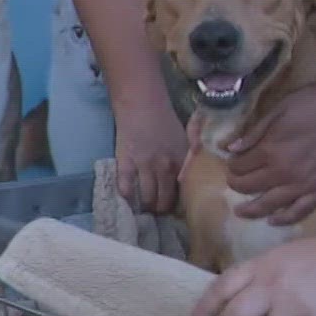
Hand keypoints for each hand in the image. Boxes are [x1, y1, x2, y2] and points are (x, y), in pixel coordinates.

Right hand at [113, 98, 187, 213]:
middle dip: (162, 209)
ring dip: (147, 205)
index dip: (179, 203)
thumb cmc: (164, 118)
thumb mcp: (184, 137)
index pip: (182, 191)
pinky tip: (128, 198)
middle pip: (164, 199)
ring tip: (145, 208)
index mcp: (181, 161)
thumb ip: (189, 156)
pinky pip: (126, 186)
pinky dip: (127, 195)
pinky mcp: (125, 163)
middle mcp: (164, 167)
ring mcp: (143, 166)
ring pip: (147, 197)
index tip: (176, 208)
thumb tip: (189, 176)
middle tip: (159, 212)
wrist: (140, 104)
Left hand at [224, 74, 315, 223]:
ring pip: (270, 205)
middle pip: (251, 187)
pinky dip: (284, 219)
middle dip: (237, 185)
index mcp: (270, 151)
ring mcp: (304, 185)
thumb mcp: (277, 110)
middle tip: (233, 182)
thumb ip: (252, 133)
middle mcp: (284, 173)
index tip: (232, 164)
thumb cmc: (312, 103)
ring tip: (241, 212)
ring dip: (252, 209)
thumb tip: (228, 149)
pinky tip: (273, 220)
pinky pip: (300, 211)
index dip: (232, 166)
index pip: (240, 167)